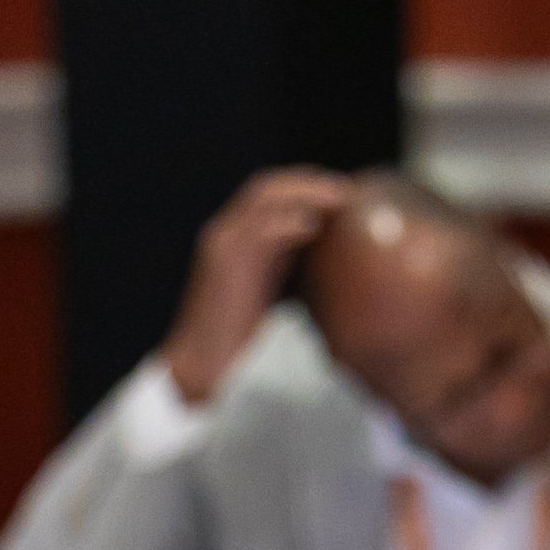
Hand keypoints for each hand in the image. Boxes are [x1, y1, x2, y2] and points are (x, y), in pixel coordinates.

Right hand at [160, 168, 353, 403]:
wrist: (202, 366)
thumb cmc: (238, 338)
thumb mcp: (268, 291)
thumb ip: (287, 267)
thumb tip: (329, 259)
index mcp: (234, 238)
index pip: (268, 194)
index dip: (303, 186)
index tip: (340, 192)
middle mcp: (225, 233)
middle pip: (267, 187)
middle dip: (308, 182)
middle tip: (347, 190)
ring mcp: (222, 245)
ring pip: (263, 199)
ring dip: (304, 194)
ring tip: (339, 199)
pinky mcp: (225, 263)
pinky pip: (259, 231)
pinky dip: (287, 223)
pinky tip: (313, 226)